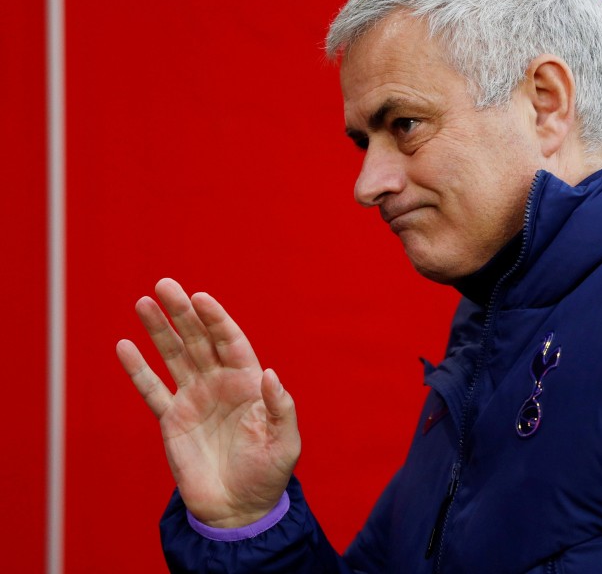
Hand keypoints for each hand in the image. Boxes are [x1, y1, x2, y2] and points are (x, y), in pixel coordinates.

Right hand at [116, 278, 299, 526]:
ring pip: (173, 356)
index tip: (201, 298)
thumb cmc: (268, 474)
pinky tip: (124, 345)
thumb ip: (280, 408)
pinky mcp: (172, 420)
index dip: (216, 319)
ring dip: (159, 329)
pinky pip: (152, 389)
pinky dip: (138, 369)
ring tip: (144, 301)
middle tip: (165, 284)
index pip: (230, 341)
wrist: (239, 508)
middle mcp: (219, 383)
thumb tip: (270, 373)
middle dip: (182, 312)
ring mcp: (194, 399)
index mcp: (248, 383)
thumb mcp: (285, 442)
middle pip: (198, 340)